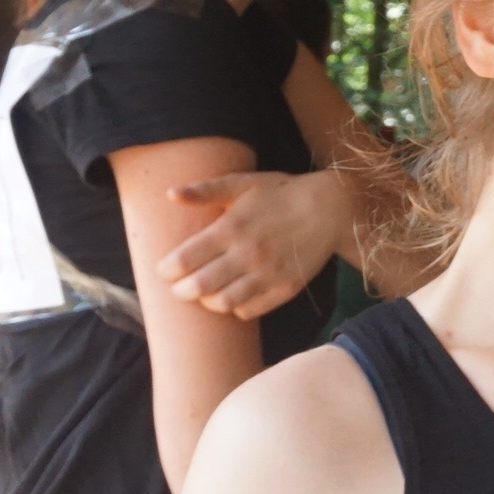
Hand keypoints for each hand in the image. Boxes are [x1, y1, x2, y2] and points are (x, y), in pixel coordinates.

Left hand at [156, 170, 347, 318]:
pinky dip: (236, 308)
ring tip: (205, 294)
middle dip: (182, 291)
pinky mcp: (285, 289)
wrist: (329, 208)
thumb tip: (170, 194)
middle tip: (179, 288)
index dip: (168, 270)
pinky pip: (250, 310)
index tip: (164, 270)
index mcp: (232, 228)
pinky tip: (233, 297)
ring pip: (224, 303)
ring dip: (208, 302)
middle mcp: (248, 254)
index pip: (186, 259)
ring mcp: (268, 274)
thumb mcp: (243, 183)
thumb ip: (205, 190)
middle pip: (200, 286)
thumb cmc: (280, 193)